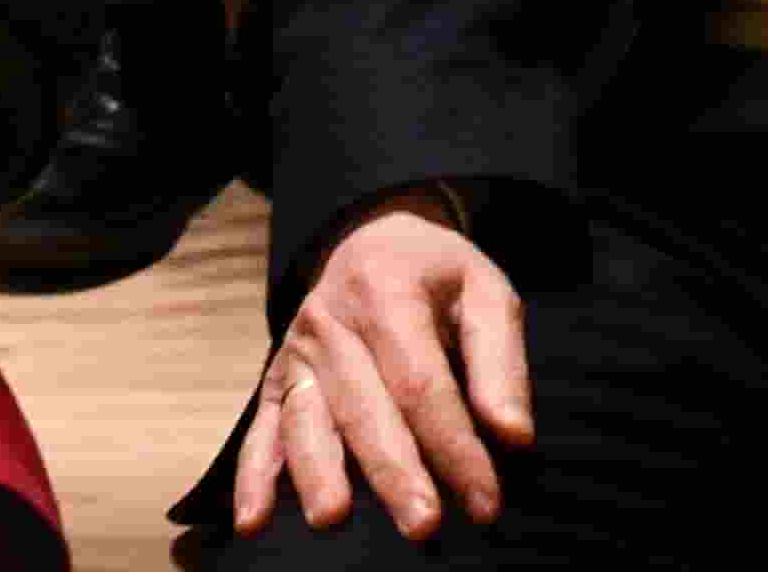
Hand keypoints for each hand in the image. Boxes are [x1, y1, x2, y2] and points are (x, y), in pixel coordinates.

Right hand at [228, 195, 529, 544]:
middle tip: (423, 525)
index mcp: (387, 292)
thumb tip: (514, 437)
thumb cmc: (437, 275)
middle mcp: (331, 322)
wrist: (372, 241)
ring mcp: (297, 352)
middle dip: (394, 472)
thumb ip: (500, 363)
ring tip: (333, 516)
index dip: (455, 446)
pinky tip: (253, 520)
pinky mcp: (276, 379)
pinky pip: (262, 429)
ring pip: (306, 420)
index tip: (485, 501)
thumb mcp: (485, 291)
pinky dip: (254, 476)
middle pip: (365, 408)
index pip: (422, 383)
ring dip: (318, 472)